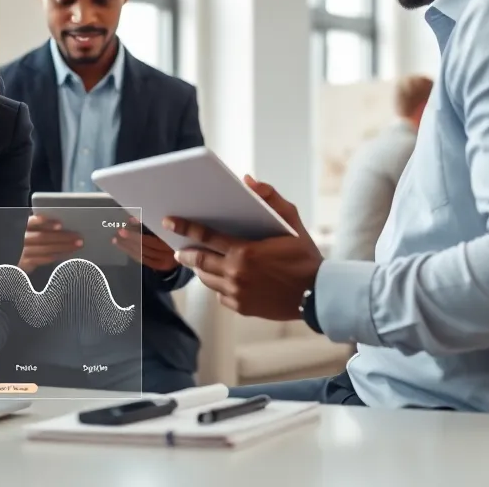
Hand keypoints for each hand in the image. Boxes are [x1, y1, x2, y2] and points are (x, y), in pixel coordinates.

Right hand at [18, 215, 82, 272]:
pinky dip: (58, 256)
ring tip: (76, 245)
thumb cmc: (26, 240)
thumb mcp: (29, 229)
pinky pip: (45, 259)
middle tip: (77, 236)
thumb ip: (40, 226)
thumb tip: (62, 224)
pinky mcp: (26, 262)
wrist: (13, 258)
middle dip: (62, 236)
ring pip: (46, 249)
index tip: (59, 224)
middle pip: (43, 237)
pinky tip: (67, 253)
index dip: (45, 222)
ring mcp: (23, 252)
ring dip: (63, 247)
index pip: (32, 222)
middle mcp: (21, 238)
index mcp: (22, 226)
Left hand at [112, 219, 177, 272]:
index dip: (136, 234)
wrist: (194, 250)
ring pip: (142, 255)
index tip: (127, 226)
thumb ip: (154, 223)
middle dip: (130, 240)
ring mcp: (165, 262)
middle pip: (145, 247)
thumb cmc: (181, 233)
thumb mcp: (172, 226)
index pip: (150, 240)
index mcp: (172, 242)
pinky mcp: (161, 266)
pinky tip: (126, 249)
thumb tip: (133, 219)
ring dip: (128, 248)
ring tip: (117, 241)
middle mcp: (169, 254)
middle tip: (119, 232)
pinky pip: (144, 260)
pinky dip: (134, 254)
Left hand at [166, 175, 322, 320]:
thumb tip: (247, 180)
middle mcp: (237, 274)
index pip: (206, 237)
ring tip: (197, 261)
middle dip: (186, 252)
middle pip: (199, 261)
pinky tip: (223, 278)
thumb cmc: (304, 256)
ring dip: (200, 270)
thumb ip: (271, 197)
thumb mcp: (292, 221)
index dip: (185, 228)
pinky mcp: (241, 308)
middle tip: (178, 247)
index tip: (170, 222)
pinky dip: (219, 286)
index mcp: (245, 252)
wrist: (318, 295)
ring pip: (207, 280)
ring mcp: (238, 294)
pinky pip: (221, 296)